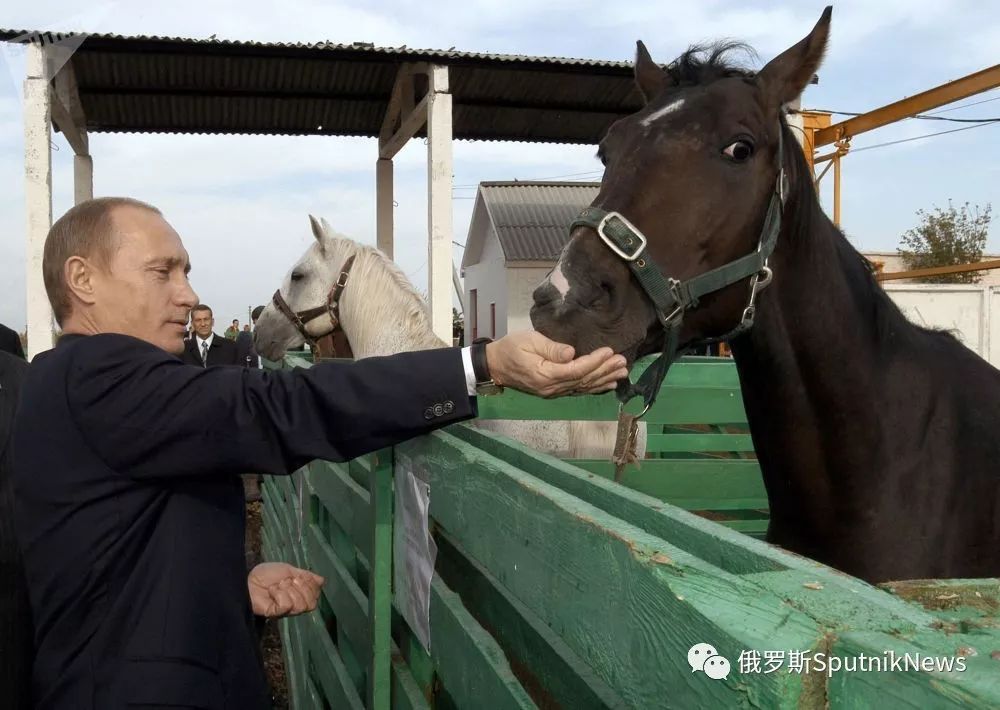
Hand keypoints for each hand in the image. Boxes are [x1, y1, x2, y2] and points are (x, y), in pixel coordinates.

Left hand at [248, 562, 324, 618]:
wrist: (248, 580)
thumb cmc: (266, 575)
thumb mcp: (289, 570)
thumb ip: (306, 575)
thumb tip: (322, 580)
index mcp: (300, 594)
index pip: (316, 594)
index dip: (309, 583)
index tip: (297, 576)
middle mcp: (296, 604)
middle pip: (311, 603)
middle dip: (300, 587)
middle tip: (287, 581)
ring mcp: (286, 611)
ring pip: (300, 605)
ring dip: (288, 590)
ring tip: (278, 586)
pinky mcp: (276, 613)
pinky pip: (287, 605)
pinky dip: (279, 594)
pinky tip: (272, 592)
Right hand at [485, 331, 628, 397]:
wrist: (495, 366)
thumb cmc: (511, 348)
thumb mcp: (528, 341)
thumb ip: (550, 348)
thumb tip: (571, 353)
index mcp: (545, 375)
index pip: (576, 370)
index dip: (594, 362)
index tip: (609, 352)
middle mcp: (552, 388)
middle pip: (583, 380)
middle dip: (605, 371)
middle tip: (623, 362)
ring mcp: (553, 392)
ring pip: (583, 387)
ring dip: (604, 380)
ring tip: (622, 373)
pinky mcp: (554, 391)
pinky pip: (577, 391)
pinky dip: (594, 387)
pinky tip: (608, 384)